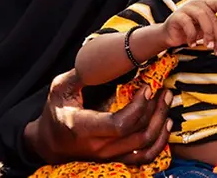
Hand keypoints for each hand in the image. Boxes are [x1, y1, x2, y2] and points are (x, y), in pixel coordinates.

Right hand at [24, 69, 172, 164]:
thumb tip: (102, 56)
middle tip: (164, 90)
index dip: (139, 107)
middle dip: (156, 111)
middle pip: (138, 135)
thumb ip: (81, 74)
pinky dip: (159, 143)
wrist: (49, 143)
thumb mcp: (60, 89)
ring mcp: (108, 156)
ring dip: (161, 126)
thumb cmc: (56, 113)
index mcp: (84, 128)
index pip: (120, 124)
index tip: (147, 88)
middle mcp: (98, 147)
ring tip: (166, 103)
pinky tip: (165, 125)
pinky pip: (143, 157)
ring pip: (145, 148)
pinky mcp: (115, 160)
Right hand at [160, 0, 216, 55]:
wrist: (169, 36)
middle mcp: (197, 4)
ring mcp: (186, 8)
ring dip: (208, 33)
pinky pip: (187, 24)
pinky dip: (192, 36)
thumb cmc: (190, 32)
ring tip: (208, 46)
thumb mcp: (206, 32)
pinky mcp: (177, 16)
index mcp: (206, 6)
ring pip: (202, 16)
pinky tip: (193, 44)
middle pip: (212, 16)